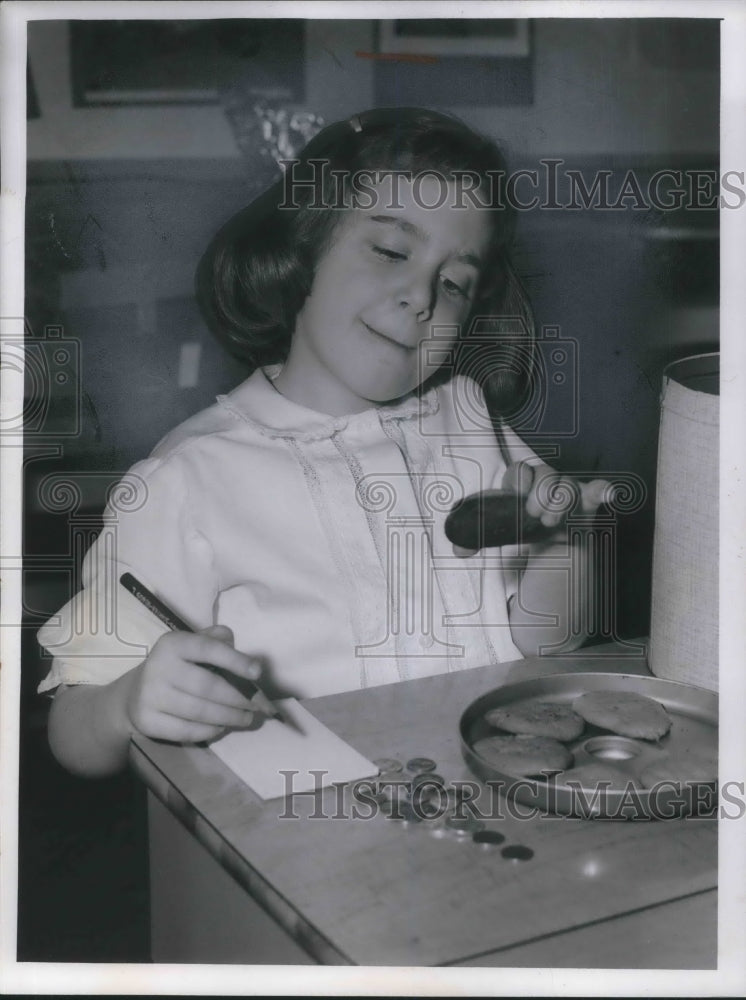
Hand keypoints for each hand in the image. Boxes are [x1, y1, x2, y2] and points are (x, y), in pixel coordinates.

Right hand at [124, 625, 262, 744]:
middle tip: (258, 707)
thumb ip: (214, 641)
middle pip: (208, 687)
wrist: (134, 694)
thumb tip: (236, 645)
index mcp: (173, 644)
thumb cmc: (176, 666)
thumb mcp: (191, 646)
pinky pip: (186, 730)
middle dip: (239, 699)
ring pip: (200, 712)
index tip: (258, 673)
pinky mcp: (147, 721)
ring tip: (247, 719)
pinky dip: (208, 731)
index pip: (209, 649)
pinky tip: (221, 727)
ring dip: (229, 717)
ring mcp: (151, 696)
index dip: (235, 661)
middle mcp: (159, 667)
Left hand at [452, 462, 612, 556]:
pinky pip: (597, 493)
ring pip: (569, 483)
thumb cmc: (521, 543)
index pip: (520, 471)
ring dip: (562, 498)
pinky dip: (603, 490)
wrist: (551, 563)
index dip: (521, 478)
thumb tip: (458, 551)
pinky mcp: (587, 509)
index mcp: (521, 489)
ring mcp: (567, 497)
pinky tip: (607, 494)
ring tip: (552, 521)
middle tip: (535, 514)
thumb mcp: (494, 541)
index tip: (519, 496)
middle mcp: (545, 488)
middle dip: (542, 490)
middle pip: (547, 473)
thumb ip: (475, 542)